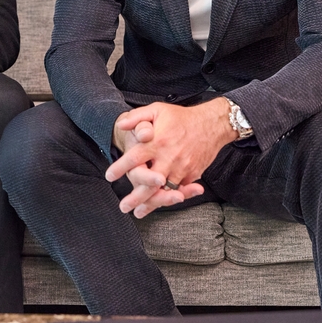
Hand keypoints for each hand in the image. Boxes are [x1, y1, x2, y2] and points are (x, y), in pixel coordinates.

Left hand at [104, 98, 235, 214]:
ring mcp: (182, 168)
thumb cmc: (181, 117)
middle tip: (123, 207)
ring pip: (164, 191)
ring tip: (139, 212)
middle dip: (135, 197)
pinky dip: (169, 198)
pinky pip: (179, 189)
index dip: (120, 168)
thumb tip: (121, 125)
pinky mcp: (193, 174)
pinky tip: (159, 204)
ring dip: (151, 203)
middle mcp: (169, 157)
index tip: (109, 176)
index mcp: (157, 142)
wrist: (212, 124)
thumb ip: (137, 117)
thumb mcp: (157, 110)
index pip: (134, 158)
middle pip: (149, 183)